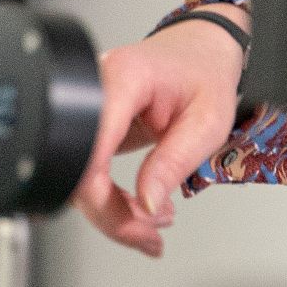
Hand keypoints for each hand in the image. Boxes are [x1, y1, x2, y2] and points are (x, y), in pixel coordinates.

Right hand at [70, 18, 248, 255]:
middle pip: (80, 172)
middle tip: (148, 236)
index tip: (135, 219)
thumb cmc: (206, 73)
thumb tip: (146, 204)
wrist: (202, 51)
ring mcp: (89, 111)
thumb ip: (173, 163)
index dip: (103, 195)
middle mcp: (95, 93)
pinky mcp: (94, 128)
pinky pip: (91, 173)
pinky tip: (140, 208)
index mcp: (121, 79)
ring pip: (81, 180)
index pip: (90, 147)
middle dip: (112, 215)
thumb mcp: (207, 121)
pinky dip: (113, 199)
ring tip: (152, 226)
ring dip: (114, 212)